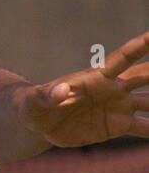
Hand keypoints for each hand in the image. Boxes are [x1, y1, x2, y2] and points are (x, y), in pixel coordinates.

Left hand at [19, 31, 148, 147]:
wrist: (38, 124)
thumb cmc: (34, 106)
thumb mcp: (37, 101)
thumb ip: (48, 95)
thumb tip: (59, 90)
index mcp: (97, 78)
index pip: (124, 58)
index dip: (141, 46)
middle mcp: (115, 89)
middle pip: (148, 76)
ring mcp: (120, 107)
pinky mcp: (119, 125)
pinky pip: (146, 127)